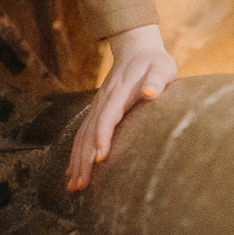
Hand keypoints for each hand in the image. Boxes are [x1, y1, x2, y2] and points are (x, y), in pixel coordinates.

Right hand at [66, 24, 176, 190]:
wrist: (135, 48)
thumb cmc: (153, 61)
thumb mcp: (161, 67)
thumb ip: (157, 79)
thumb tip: (151, 92)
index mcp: (119, 93)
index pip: (107, 116)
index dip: (102, 137)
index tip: (99, 158)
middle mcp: (103, 101)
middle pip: (89, 132)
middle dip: (83, 159)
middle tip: (81, 185)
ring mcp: (97, 106)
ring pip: (82, 136)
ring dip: (76, 161)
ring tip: (74, 186)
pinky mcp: (97, 111)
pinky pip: (82, 134)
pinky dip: (75, 153)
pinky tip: (72, 172)